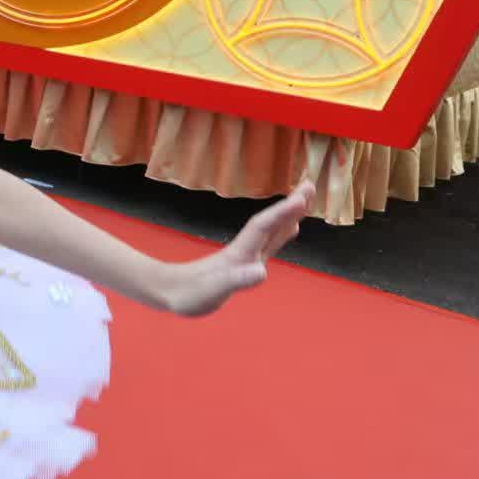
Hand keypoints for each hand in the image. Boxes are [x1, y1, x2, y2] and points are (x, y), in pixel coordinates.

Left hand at [162, 183, 310, 316]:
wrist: (169, 291)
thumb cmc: (190, 294)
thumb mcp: (214, 290)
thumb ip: (237, 280)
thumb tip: (262, 272)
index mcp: (240, 254)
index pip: (264, 227)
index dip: (283, 213)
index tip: (302, 196)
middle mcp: (245, 251)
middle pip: (271, 223)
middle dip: (291, 206)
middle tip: (310, 185)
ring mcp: (244, 256)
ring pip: (271, 231)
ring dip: (288, 216)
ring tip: (305, 201)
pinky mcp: (242, 265)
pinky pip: (268, 244)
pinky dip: (281, 234)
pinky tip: (289, 230)